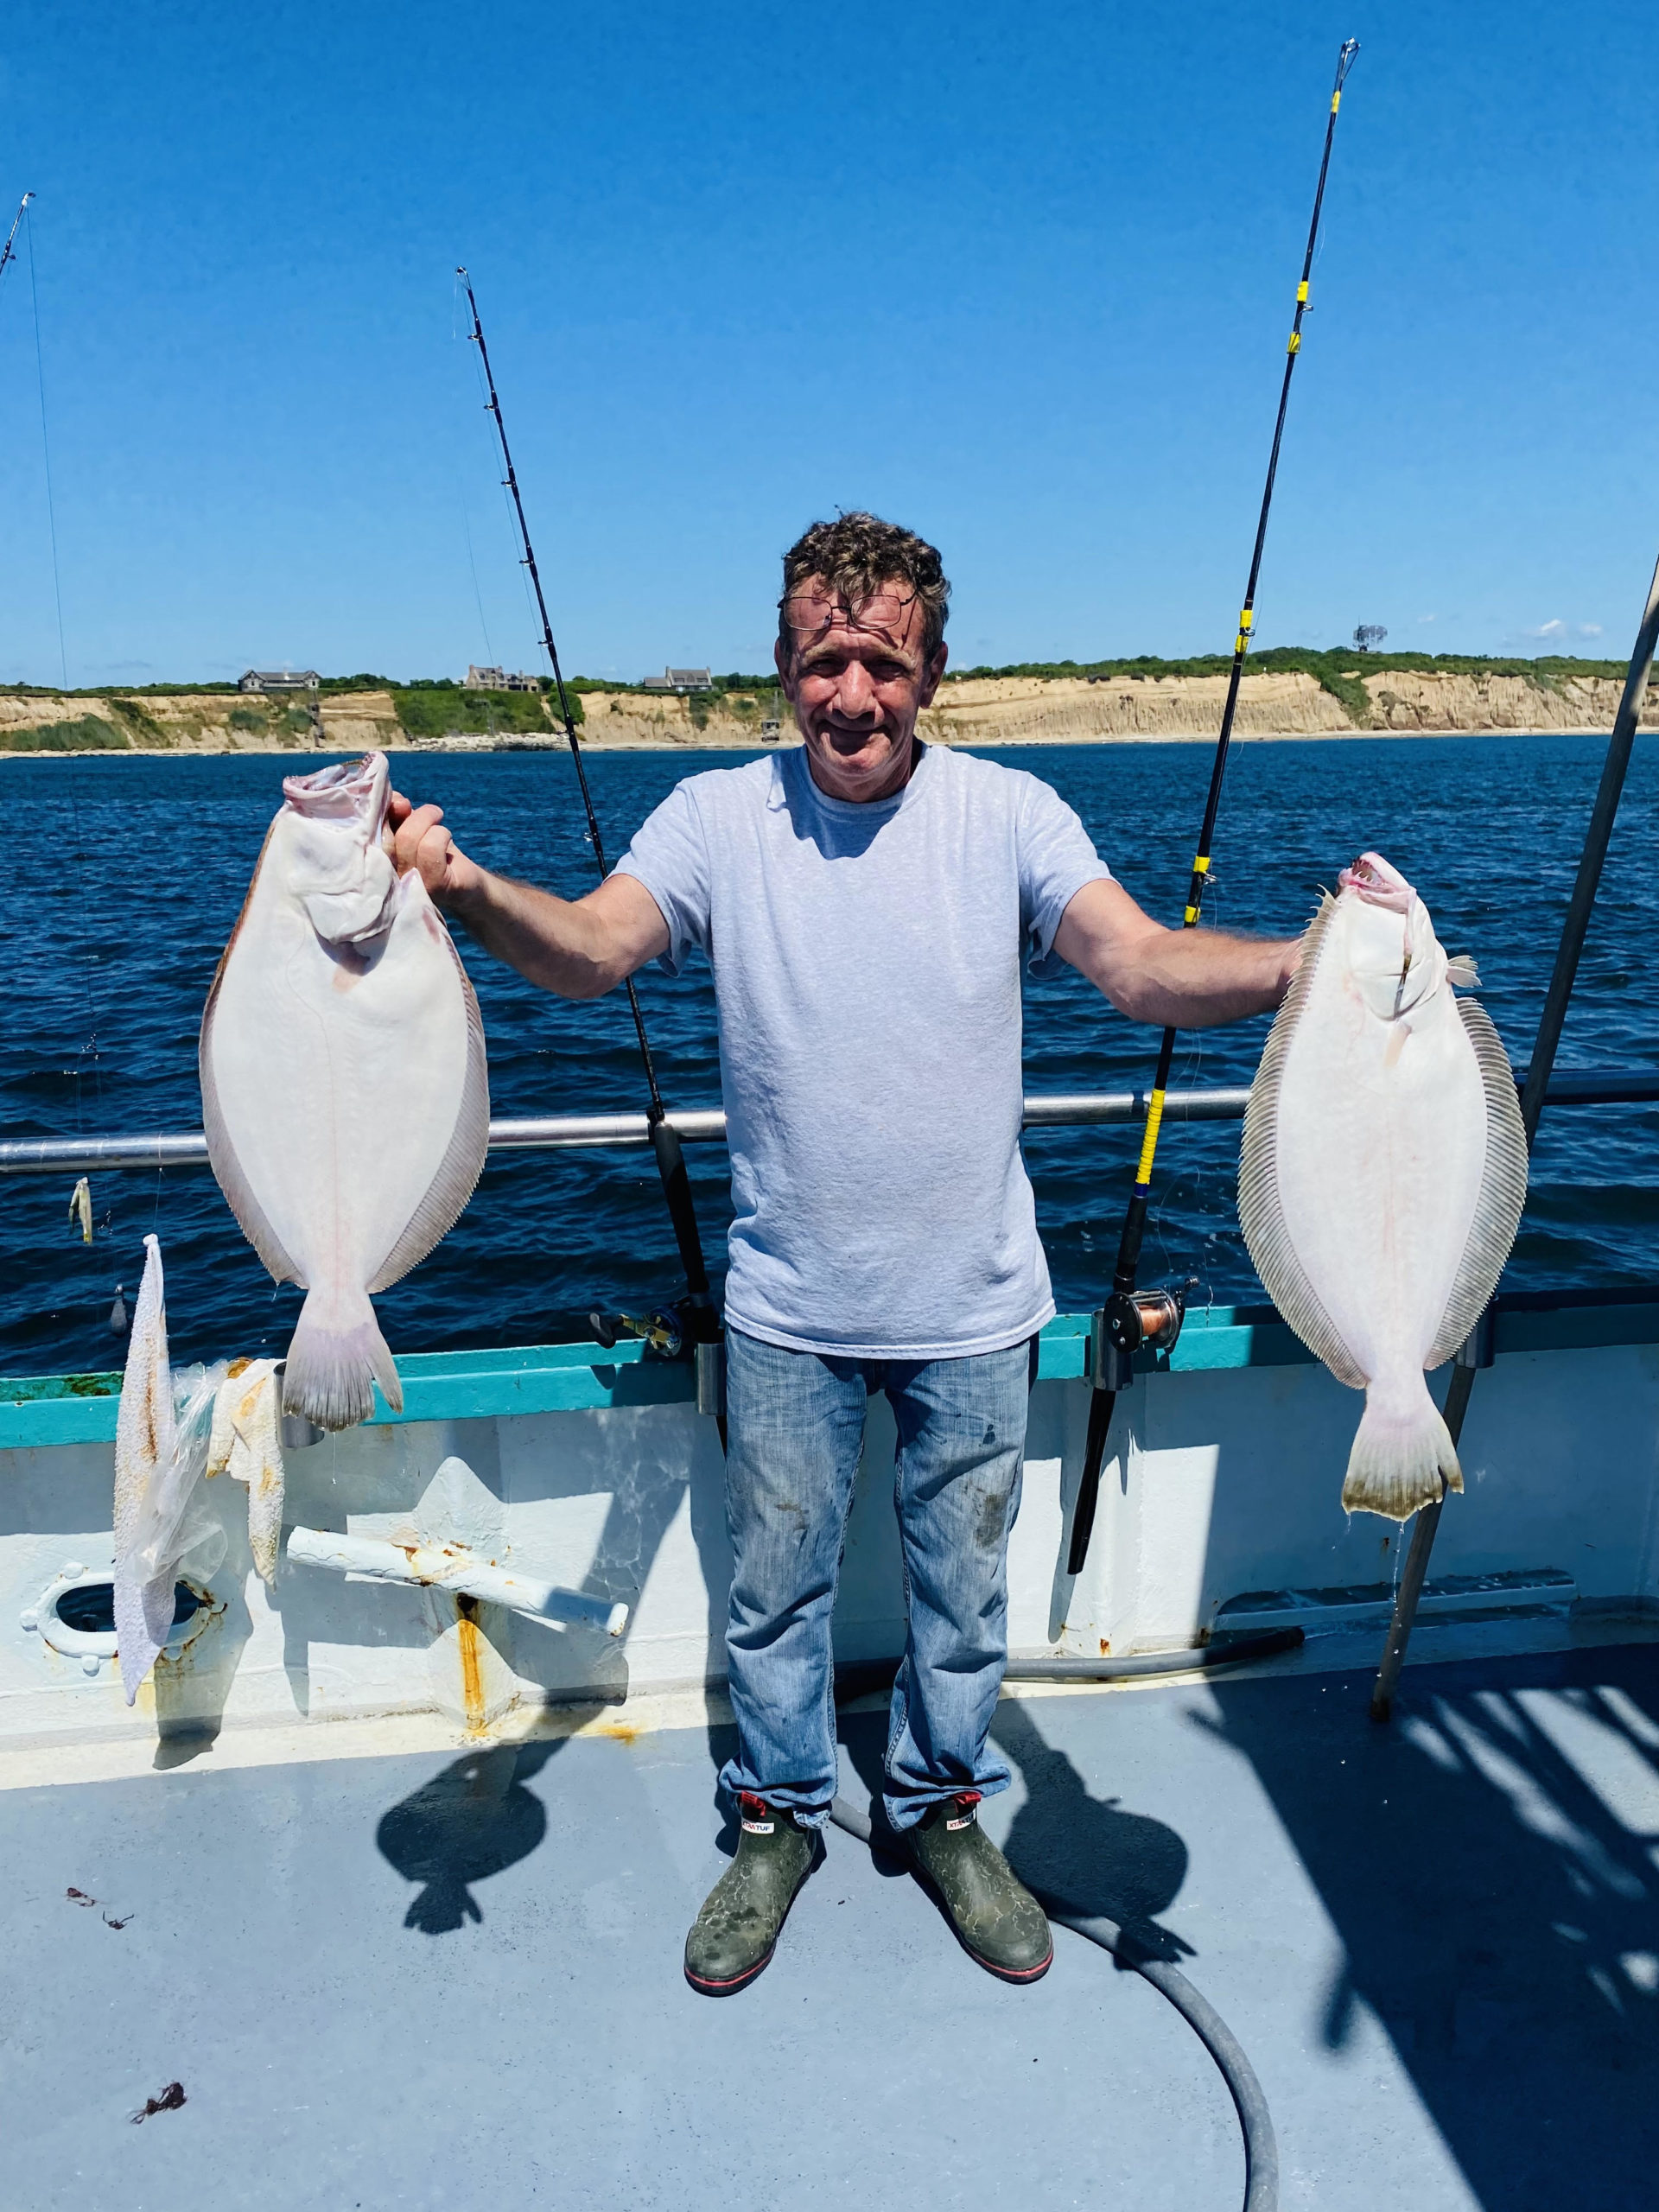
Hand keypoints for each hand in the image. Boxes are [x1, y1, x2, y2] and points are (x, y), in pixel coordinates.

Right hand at [387, 788, 480, 906]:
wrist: (468, 886)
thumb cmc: (436, 855)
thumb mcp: (414, 830)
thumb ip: (398, 815)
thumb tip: (395, 799)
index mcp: (377, 862)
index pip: (367, 831)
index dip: (384, 810)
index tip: (402, 804)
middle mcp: (386, 877)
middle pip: (387, 833)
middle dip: (414, 816)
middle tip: (433, 813)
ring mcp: (408, 884)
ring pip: (408, 837)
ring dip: (429, 820)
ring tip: (440, 823)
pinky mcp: (433, 885)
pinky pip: (430, 848)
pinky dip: (441, 834)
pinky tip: (447, 838)